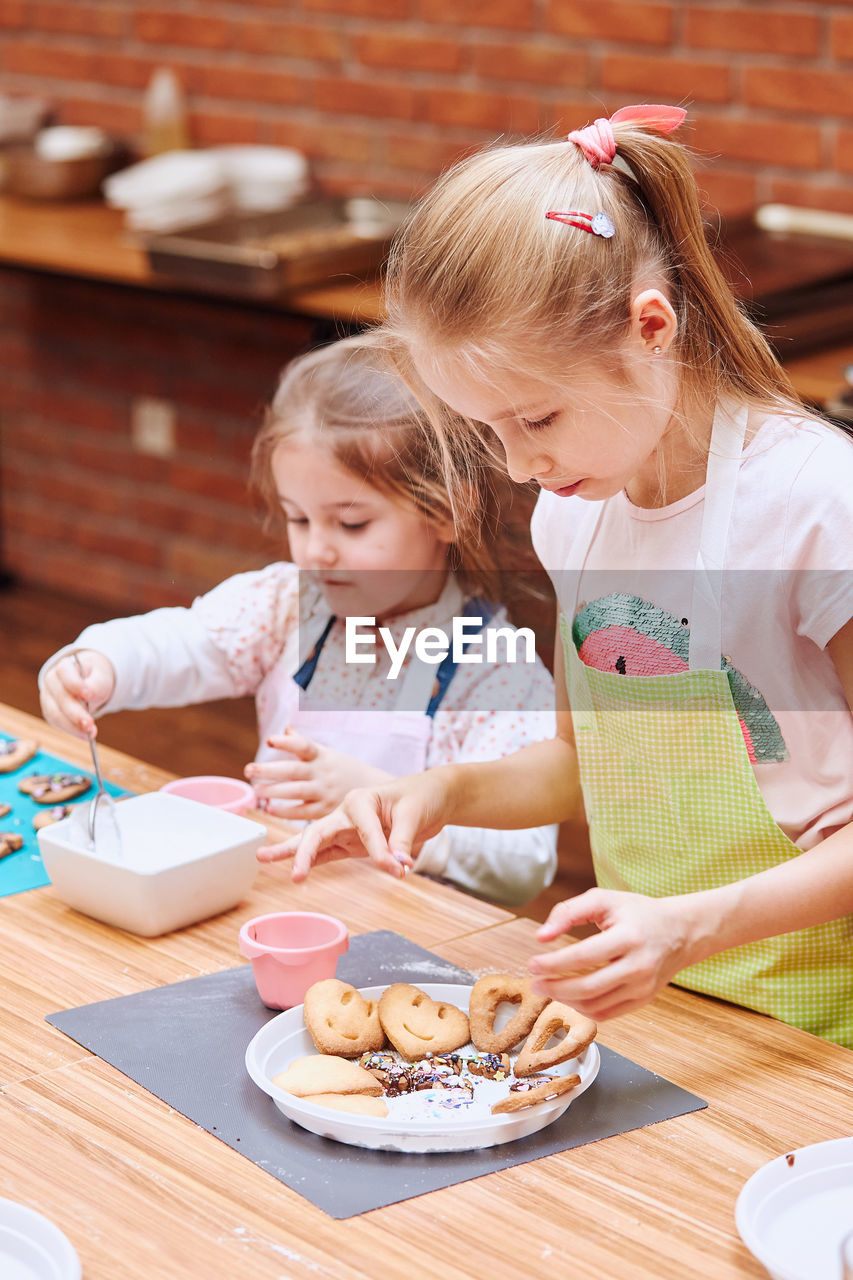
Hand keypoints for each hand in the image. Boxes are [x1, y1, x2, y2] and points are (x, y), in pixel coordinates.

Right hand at [39, 650, 114, 737]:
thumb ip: (96, 685)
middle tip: (90, 725)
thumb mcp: (101, 677)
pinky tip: (83, 735)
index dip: (75, 684)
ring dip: (72, 727)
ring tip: (90, 734)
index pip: (64, 672)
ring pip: (55, 714)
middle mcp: (52, 681)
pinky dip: (70, 730)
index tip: (88, 695)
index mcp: (64, 666)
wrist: (89, 683)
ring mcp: (48, 697)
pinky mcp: (50, 712)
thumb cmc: (95, 678)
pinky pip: (56, 723)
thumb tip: (88, 696)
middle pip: (60, 697)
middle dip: (75, 714)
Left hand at [245, 728, 393, 821]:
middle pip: (293, 770)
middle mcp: (322, 772)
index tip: (270, 739)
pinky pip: (302, 812)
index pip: (303, 745)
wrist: (373, 791)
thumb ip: (304, 744)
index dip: (287, 742)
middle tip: (248, 769)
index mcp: (321, 755)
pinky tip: (270, 808)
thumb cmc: (343, 770)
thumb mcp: (326, 753)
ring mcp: (324, 792)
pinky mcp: (325, 810)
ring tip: (256, 790)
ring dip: (274, 791)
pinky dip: (285, 811)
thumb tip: (286, 728)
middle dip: (270, 769)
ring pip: (295, 791)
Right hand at [256, 766, 454, 881]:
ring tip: (262, 857)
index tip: (400, 869)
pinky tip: (293, 871)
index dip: (380, 852)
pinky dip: (311, 863)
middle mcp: (348, 813)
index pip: (363, 830)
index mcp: (360, 799)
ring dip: (291, 854)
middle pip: (319, 833)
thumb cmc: (421, 797)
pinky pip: (327, 854)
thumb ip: (402, 840)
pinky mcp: (351, 843)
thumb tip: (398, 865)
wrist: (431, 798)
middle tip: (295, 874)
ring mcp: (346, 829)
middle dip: (305, 853)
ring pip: (314, 843)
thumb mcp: (414, 815)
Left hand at [528, 888, 695, 1020]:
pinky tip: (569, 996)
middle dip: (554, 987)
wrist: (680, 931)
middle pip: (588, 987)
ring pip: (595, 1005)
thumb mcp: (604, 900)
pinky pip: (607, 1014)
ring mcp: (643, 987)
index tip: (533, 963)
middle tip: (535, 981)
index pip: (583, 956)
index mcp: (629, 937)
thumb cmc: (638, 913)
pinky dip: (583, 1009)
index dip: (553, 963)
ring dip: (565, 1000)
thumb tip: (541, 936)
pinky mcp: (643, 1000)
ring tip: (548, 988)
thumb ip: (569, 912)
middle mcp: (639, 966)